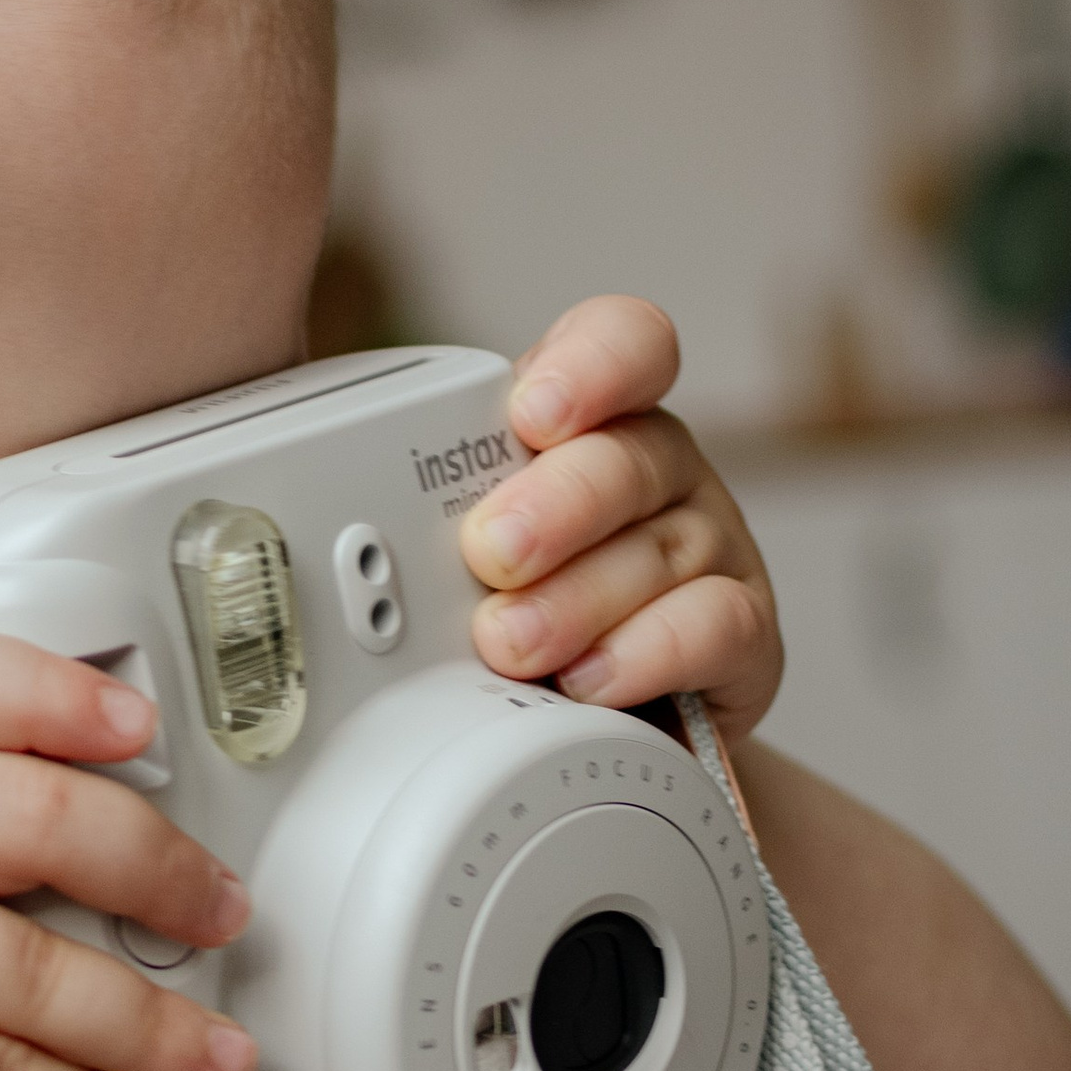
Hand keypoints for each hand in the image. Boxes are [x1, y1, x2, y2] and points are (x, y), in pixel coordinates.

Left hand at [458, 296, 782, 742]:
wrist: (580, 725)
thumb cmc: (506, 613)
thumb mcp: (450, 547)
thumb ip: (416, 513)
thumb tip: (328, 517)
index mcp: (590, 423)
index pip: (624, 345)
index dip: (590, 365)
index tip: (532, 412)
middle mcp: (656, 472)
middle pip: (630, 454)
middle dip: (555, 505)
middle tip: (491, 553)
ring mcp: (709, 547)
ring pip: (665, 547)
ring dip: (576, 599)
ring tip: (508, 643)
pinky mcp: (742, 634)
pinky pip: (718, 625)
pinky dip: (647, 653)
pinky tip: (589, 681)